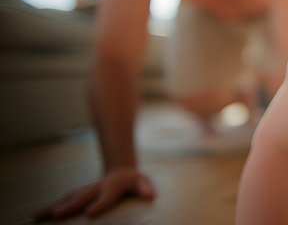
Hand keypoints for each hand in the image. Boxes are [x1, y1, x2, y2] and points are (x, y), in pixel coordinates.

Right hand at [33, 167, 154, 219]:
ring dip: (52, 207)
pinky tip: (37, 215)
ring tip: (37, 216)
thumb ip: (145, 188)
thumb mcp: (144, 182)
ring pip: (67, 198)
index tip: (90, 213)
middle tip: (57, 215)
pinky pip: (63, 201)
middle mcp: (96, 187)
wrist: (122, 172)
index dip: (99, 204)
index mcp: (112, 186)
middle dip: (69, 206)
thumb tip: (149, 194)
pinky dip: (50, 207)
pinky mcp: (79, 194)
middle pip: (81, 197)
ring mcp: (86, 190)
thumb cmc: (135, 181)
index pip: (106, 197)